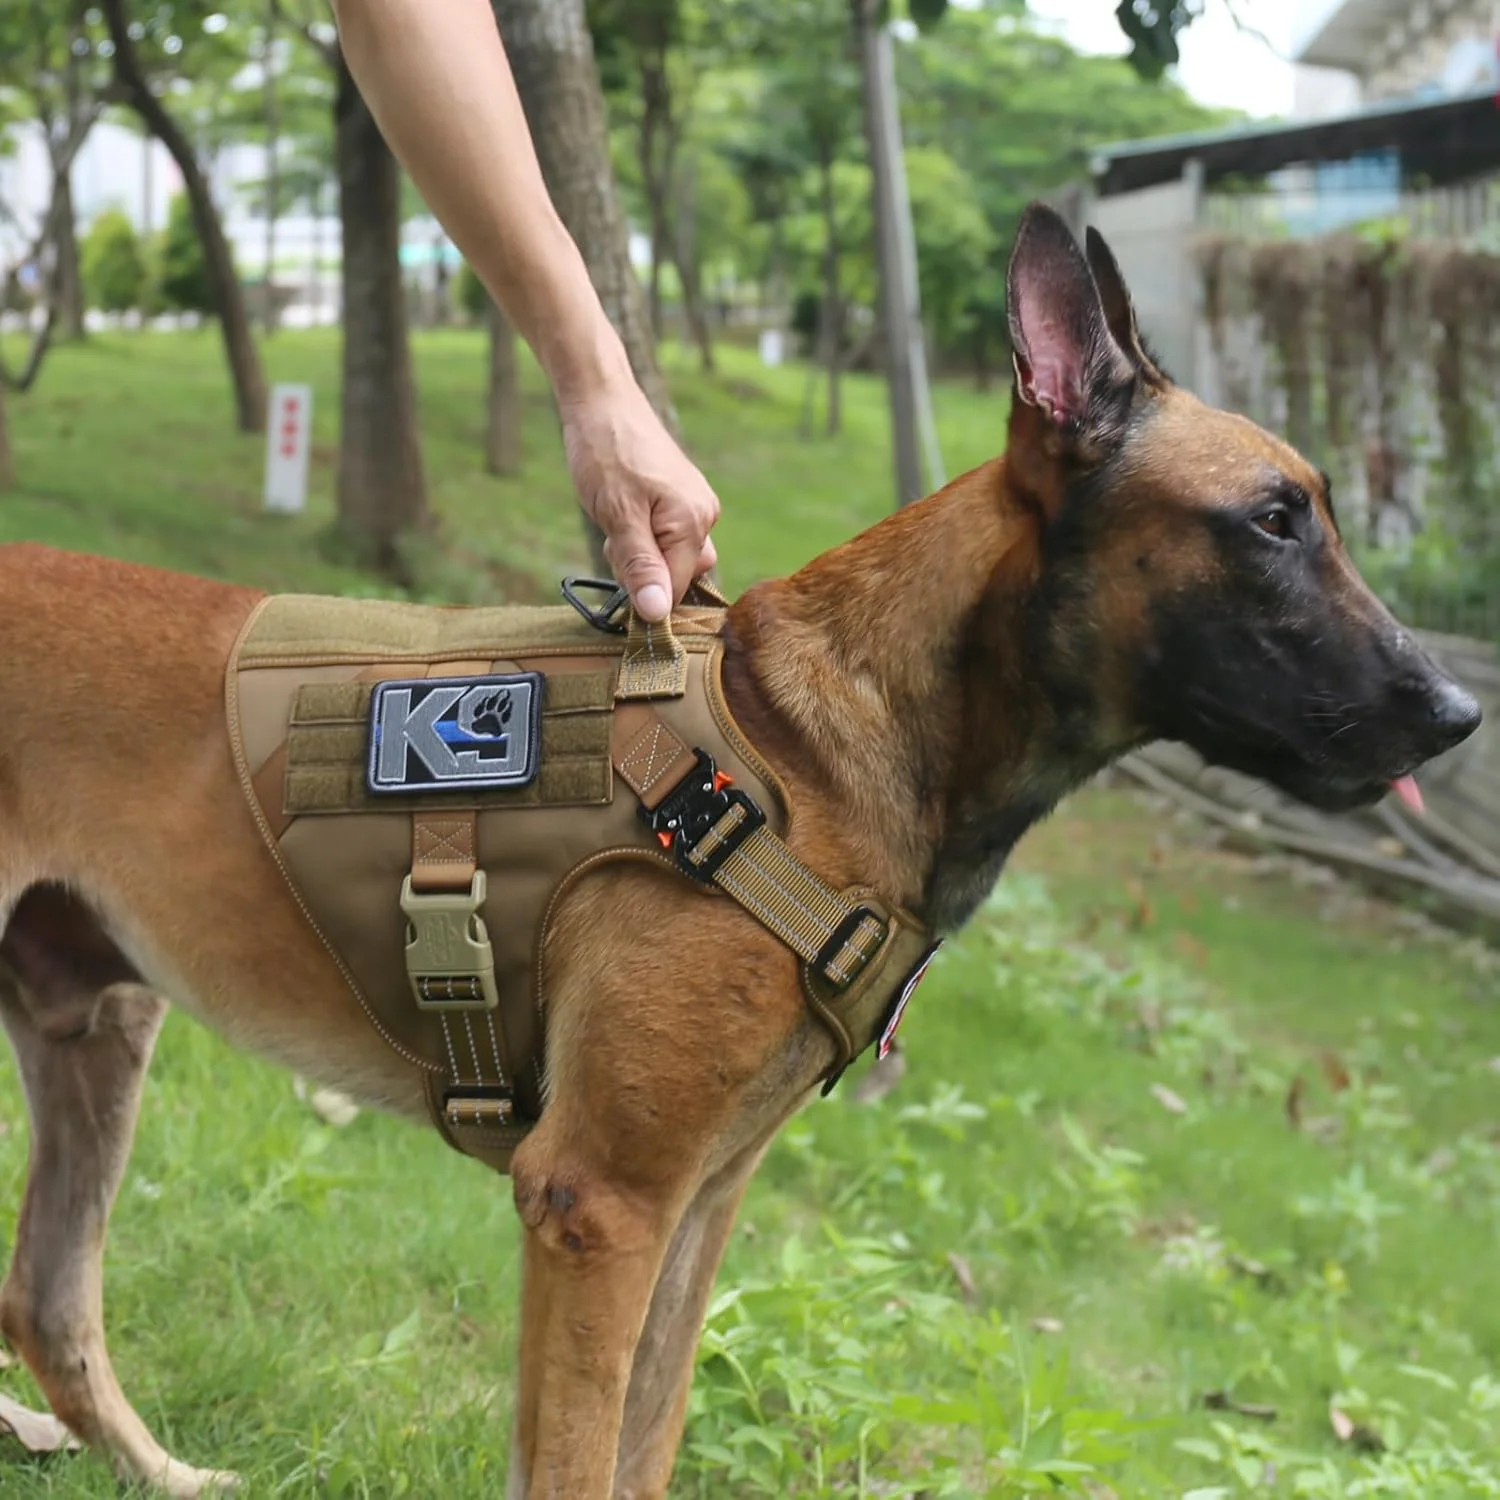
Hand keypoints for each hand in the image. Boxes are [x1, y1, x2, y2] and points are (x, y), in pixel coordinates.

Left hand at [559, 380, 719, 622]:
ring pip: (670, 557)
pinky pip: (667, 537)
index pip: (677, 589)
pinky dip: (641, 535)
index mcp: (694, 522)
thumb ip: (640, 567)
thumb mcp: (617, 516)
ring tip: (616, 518)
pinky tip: (623, 510)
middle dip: (642, 570)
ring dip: (639, 553)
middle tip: (614, 536)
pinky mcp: (681, 500)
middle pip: (678, 576)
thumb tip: (657, 615)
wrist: (601, 402)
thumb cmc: (606, 452)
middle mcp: (704, 516)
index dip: (644, 593)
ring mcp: (695, 507)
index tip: (615, 570)